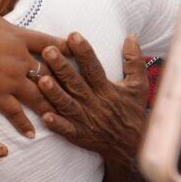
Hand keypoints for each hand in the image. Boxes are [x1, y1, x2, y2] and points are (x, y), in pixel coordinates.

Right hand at [0, 0, 69, 138]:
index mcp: (19, 37)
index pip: (50, 43)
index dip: (67, 49)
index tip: (80, 54)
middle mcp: (20, 59)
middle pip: (51, 73)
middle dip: (67, 83)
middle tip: (81, 93)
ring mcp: (10, 78)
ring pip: (39, 95)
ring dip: (52, 106)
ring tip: (65, 117)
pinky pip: (15, 111)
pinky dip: (24, 124)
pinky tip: (33, 134)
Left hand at [37, 34, 147, 164]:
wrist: (131, 146)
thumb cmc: (132, 111)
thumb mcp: (139, 85)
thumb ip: (134, 61)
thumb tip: (131, 36)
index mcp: (107, 89)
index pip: (94, 67)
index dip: (84, 52)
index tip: (72, 36)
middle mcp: (95, 103)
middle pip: (76, 83)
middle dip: (61, 67)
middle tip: (47, 50)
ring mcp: (85, 120)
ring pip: (67, 104)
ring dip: (54, 93)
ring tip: (41, 79)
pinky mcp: (79, 135)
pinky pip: (66, 130)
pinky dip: (56, 124)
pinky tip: (44, 116)